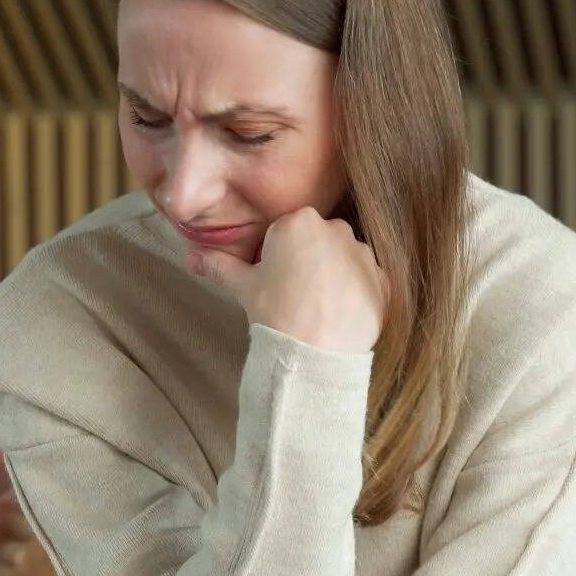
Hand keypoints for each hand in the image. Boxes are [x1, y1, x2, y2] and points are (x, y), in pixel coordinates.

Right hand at [186, 207, 387, 352]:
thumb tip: (192, 256)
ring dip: (331, 276)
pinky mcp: (383, 280)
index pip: (284, 230)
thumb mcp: (243, 286)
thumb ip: (219, 264)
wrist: (316, 354)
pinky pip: (364, 280)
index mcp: (298, 221)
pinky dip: (353, 293)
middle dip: (305, 260)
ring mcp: (363, 253)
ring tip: (316, 308)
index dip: (275, 255)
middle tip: (292, 294)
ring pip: (341, 258)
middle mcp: (336, 228)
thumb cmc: (276, 314)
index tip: (272, 279)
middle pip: (315, 240)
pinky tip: (337, 315)